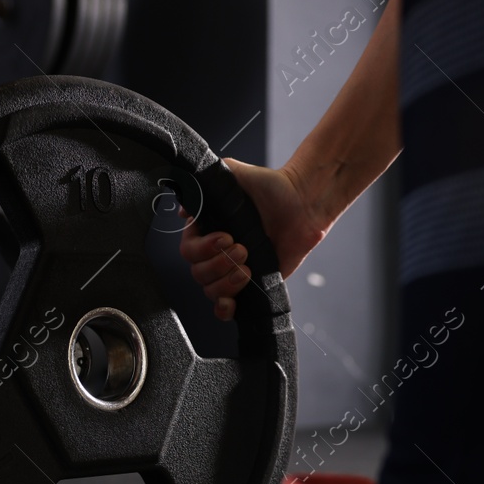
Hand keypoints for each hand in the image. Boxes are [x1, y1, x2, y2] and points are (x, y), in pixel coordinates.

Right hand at [179, 158, 328, 319]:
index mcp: (206, 231)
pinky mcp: (249, 287)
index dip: (203, 249)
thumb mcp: (233, 174)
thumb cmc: (270, 186)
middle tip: (243, 249)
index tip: (226, 237)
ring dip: (226, 283)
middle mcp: (215, 253)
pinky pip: (225, 308)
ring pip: (210, 290)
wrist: (302, 203)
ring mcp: (231, 271)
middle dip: (219, 264)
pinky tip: (230, 303)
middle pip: (198, 273)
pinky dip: (223, 309)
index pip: (188, 250)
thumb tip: (182, 209)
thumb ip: (205, 183)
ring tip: (248, 268)